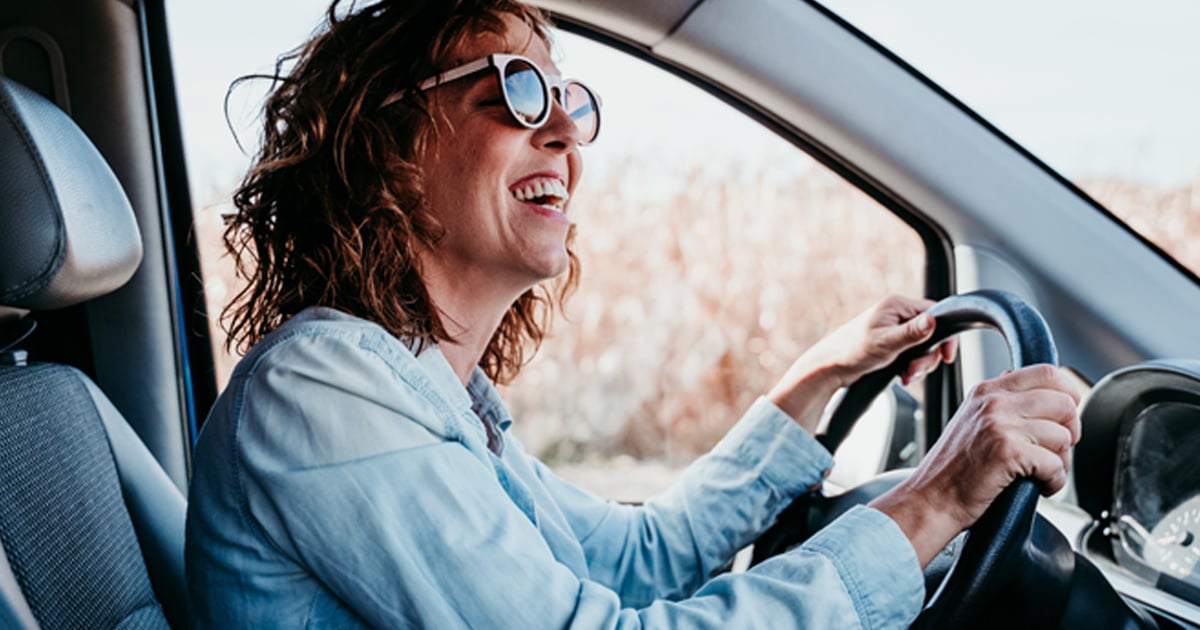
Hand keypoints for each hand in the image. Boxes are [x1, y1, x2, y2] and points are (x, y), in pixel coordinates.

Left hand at [768, 295, 957, 432]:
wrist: (830, 367)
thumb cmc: (852, 351)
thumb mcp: (886, 342)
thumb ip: (912, 333)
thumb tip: (933, 321)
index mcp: (898, 305)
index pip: (936, 313)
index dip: (945, 336)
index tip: (946, 356)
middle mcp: (898, 313)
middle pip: (932, 333)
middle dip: (928, 357)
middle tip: (914, 371)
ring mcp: (895, 328)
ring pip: (924, 346)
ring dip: (919, 365)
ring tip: (906, 376)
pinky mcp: (892, 342)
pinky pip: (913, 354)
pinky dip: (912, 367)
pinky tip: (902, 376)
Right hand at [870, 365, 1081, 566]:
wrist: (931, 500)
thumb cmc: (952, 470)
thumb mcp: (971, 420)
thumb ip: (1001, 403)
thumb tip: (1034, 390)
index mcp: (986, 391)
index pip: (1046, 372)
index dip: (1068, 393)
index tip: (1066, 416)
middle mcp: (993, 402)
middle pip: (1063, 402)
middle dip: (1071, 431)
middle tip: (1057, 451)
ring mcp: (999, 425)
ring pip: (1063, 436)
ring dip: (1062, 462)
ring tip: (1042, 473)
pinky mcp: (1007, 452)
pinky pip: (1055, 464)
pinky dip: (1054, 481)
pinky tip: (1039, 486)